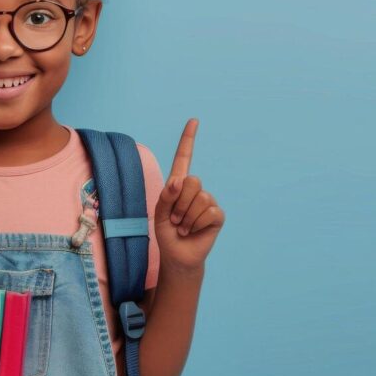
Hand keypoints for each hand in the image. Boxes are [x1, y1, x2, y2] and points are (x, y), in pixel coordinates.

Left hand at [153, 118, 225, 272]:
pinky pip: (209, 212)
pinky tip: (193, 231)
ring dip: (186, 217)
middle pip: (191, 181)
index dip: (188, 139)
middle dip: (179, 203)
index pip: (184, 157)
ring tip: (183, 226)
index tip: (194, 120)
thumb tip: (179, 181)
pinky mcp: (217, 215)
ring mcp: (208, 200)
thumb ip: (166, 196)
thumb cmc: (166, 232)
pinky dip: (196, 224)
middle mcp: (195, 189)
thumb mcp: (159, 213)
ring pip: (199, 198)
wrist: (177, 255)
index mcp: (178, 184)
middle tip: (174, 218)